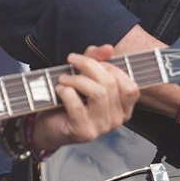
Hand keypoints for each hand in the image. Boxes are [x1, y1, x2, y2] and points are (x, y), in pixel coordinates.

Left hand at [25, 46, 139, 151]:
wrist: (49, 128)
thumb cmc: (70, 102)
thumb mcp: (85, 77)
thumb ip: (97, 61)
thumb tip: (108, 48)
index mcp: (124, 108)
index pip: (130, 86)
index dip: (111, 67)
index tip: (90, 59)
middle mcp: (117, 120)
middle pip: (111, 84)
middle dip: (89, 66)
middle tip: (72, 61)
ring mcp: (102, 127)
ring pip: (98, 93)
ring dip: (77, 79)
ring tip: (63, 77)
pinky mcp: (84, 132)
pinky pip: (78, 106)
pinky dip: (67, 93)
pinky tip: (60, 89)